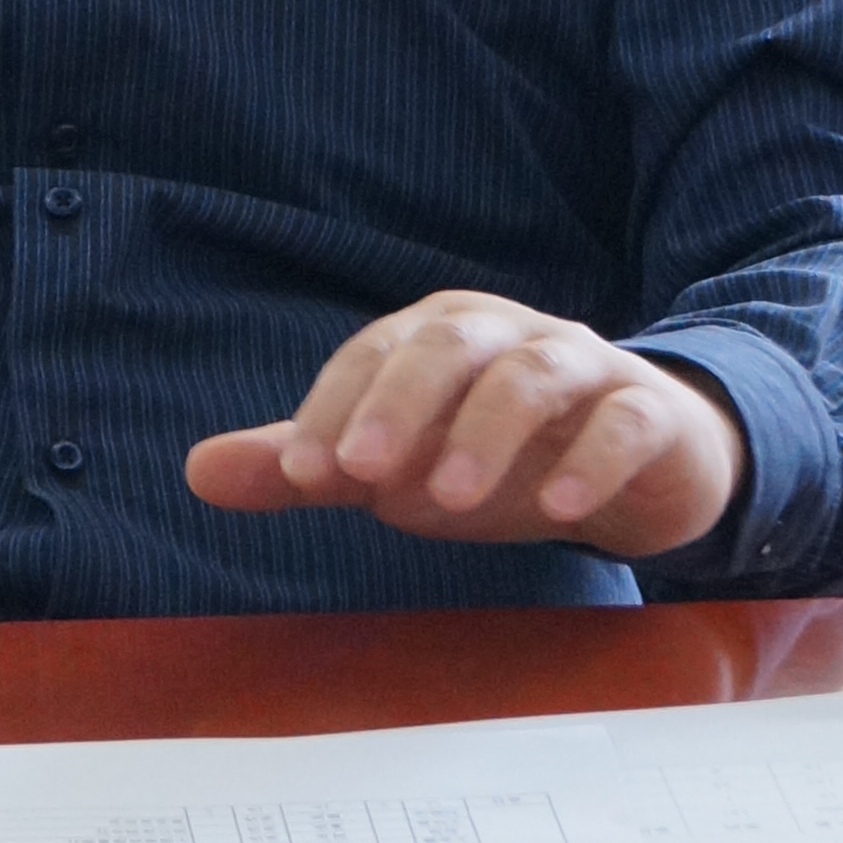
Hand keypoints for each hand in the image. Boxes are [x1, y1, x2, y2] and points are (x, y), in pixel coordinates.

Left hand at [184, 292, 744, 557]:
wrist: (639, 463)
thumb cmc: (496, 454)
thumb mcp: (398, 465)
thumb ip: (305, 468)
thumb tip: (195, 473)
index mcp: (437, 335)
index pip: (373, 354)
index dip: (334, 408)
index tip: (301, 473)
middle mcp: (508, 334)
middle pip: (450, 343)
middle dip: (402, 402)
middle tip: (365, 476)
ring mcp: (583, 366)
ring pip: (535, 374)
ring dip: (487, 432)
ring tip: (450, 501)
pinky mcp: (647, 411)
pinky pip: (624, 420)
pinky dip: (591, 458)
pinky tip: (558, 508)